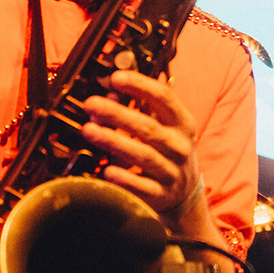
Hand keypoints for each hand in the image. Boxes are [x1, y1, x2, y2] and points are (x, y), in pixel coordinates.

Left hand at [80, 69, 203, 220]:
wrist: (184, 195)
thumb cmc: (168, 153)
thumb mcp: (163, 128)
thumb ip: (139, 109)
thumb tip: (108, 93)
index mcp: (182, 124)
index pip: (164, 98)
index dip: (140, 85)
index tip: (116, 78)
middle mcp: (179, 147)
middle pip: (148, 127)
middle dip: (117, 114)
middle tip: (91, 104)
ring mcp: (172, 172)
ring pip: (142, 155)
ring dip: (114, 141)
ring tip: (89, 130)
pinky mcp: (161, 195)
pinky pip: (142, 187)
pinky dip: (125, 178)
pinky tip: (107, 170)